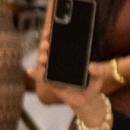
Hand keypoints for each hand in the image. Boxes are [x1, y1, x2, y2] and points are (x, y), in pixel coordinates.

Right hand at [31, 7, 107, 127]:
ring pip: (45, 61)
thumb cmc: (93, 84)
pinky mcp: (52, 83)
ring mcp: (54, 72)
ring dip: (42, 57)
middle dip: (46, 44)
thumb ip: (98, 71)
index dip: (55, 35)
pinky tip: (30, 70)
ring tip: (44, 56)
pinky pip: (41, 77)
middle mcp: (61, 62)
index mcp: (71, 57)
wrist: (88, 100)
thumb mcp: (99, 76)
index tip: (51, 29)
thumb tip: (91, 67)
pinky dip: (34, 73)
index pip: (61, 43)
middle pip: (50, 49)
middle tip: (48, 42)